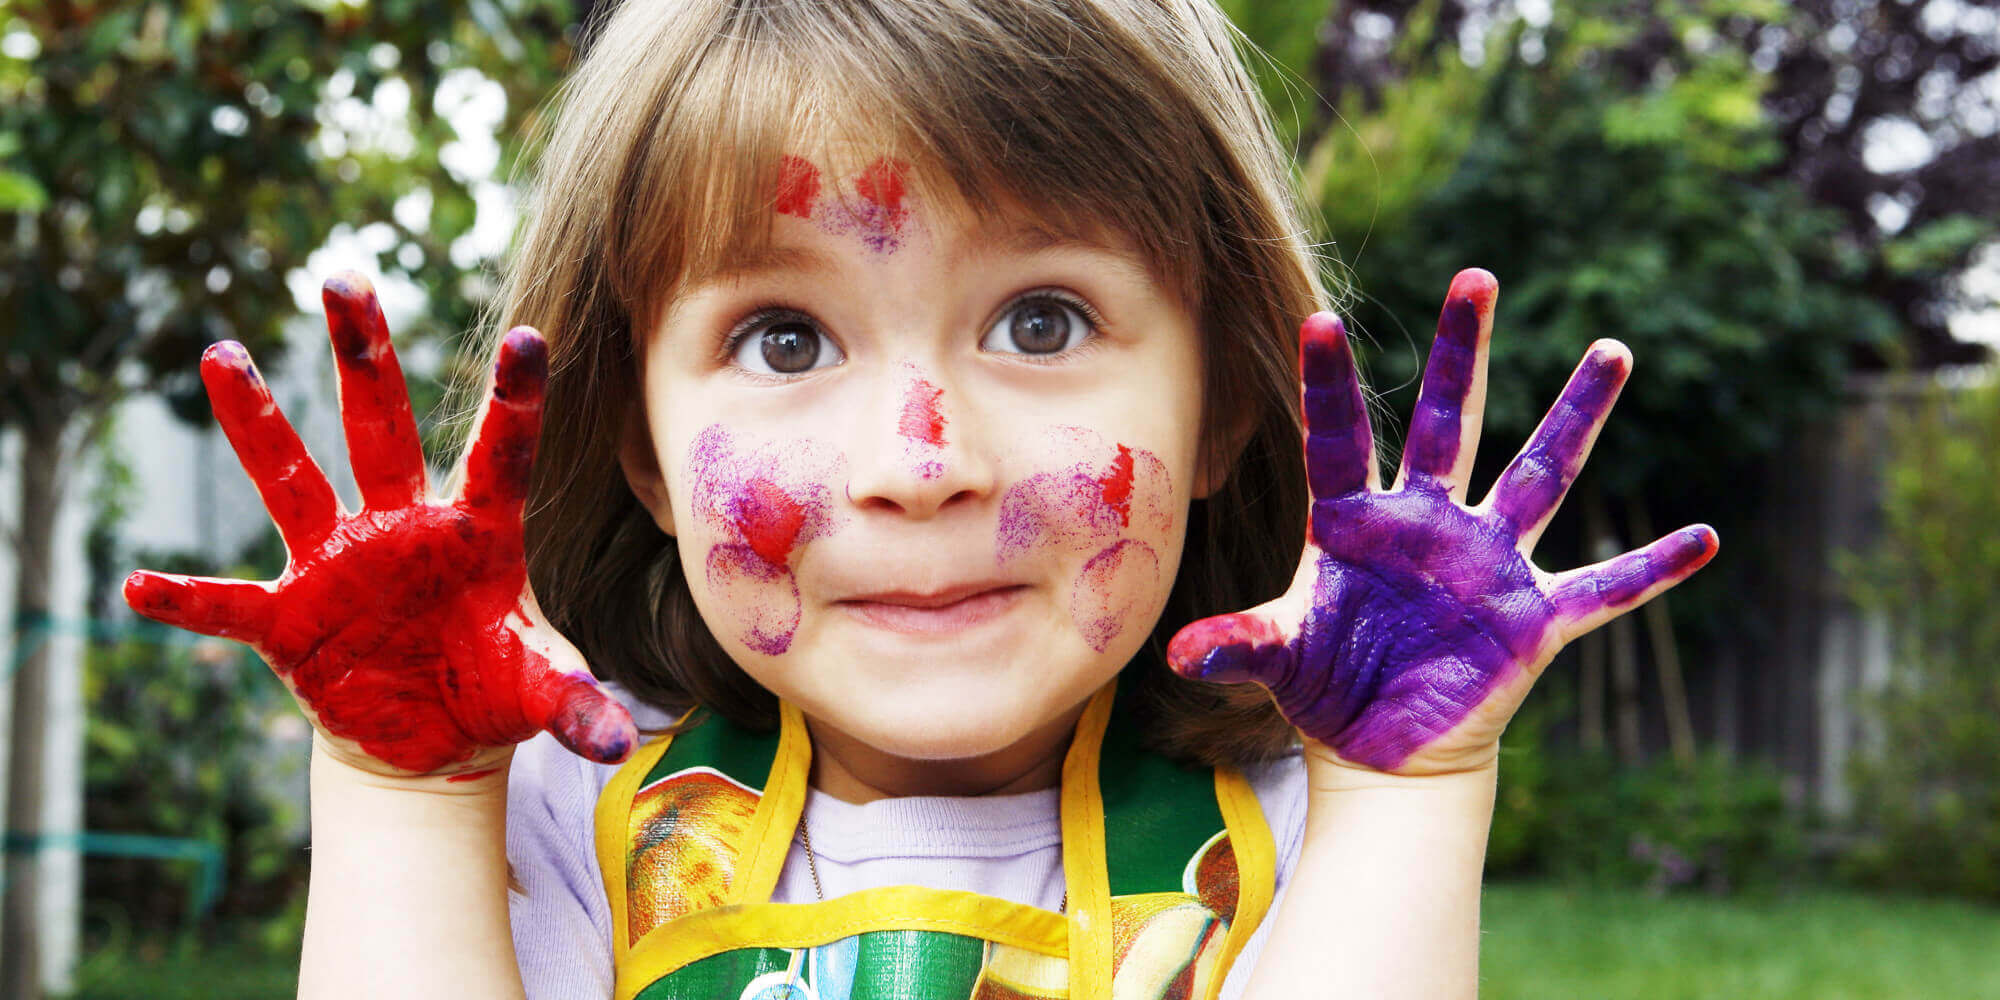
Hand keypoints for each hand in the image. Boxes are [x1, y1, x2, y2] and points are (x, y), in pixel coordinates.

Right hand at [123, 273, 634, 777]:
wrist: (432, 735)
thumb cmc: (492, 687)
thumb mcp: (539, 692)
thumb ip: (575, 704)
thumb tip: (616, 742)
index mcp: (477, 533)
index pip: (502, 455)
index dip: (515, 399)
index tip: (529, 336)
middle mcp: (402, 528)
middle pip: (383, 428)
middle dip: (365, 356)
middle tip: (344, 276)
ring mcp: (339, 564)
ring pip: (294, 479)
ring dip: (260, 423)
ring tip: (224, 353)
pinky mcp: (291, 618)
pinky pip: (232, 604)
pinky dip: (189, 600)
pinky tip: (141, 585)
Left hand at [1168, 269, 1716, 775]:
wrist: (1382, 749)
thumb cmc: (1326, 688)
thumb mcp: (1278, 661)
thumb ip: (1238, 645)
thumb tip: (1179, 654)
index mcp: (1357, 524)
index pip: (1340, 439)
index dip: (1329, 384)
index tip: (1315, 318)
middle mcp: (1428, 524)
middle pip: (1449, 422)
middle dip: (1464, 352)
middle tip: (1475, 276)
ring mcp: (1487, 564)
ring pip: (1538, 475)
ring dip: (1576, 416)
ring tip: (1612, 349)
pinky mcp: (1531, 618)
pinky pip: (1603, 589)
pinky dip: (1653, 568)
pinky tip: (1706, 538)